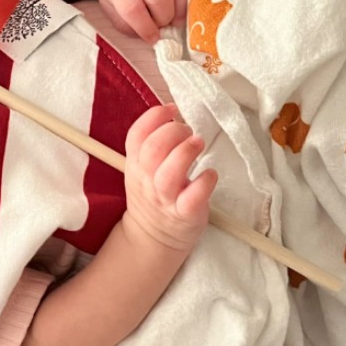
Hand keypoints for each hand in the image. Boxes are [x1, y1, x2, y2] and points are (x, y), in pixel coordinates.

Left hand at [81, 0, 188, 44]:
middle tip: (164, 24)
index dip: (146, 28)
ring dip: (181, 6)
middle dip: (165, 17)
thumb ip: (129, 25)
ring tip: (176, 16)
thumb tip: (153, 36)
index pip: (133, 9)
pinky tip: (182, 1)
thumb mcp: (111, 9)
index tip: (152, 38)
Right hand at [122, 104, 216, 251]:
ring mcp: (166, 198)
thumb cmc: (154, 194)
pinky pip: (193, 198)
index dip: (154, 116)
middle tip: (188, 131)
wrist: (153, 236)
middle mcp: (147, 180)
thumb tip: (172, 113)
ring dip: (186, 152)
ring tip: (198, 144)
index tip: (172, 109)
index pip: (136, 135)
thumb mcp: (141, 168)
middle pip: (153, 149)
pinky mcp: (185, 214)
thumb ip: (150, 143)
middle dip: (173, 131)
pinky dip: (204, 182)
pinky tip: (210, 174)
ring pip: (169, 174)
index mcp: (135, 164)